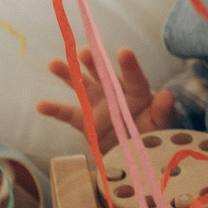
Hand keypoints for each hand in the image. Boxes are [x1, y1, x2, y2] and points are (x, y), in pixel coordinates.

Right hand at [37, 47, 174, 154]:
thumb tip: (167, 95)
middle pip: (103, 75)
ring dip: (68, 75)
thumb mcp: (162, 124)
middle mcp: (115, 94)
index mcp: (137, 93)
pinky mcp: (86, 122)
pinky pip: (68, 114)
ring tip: (54, 63)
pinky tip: (40, 105)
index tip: (124, 52)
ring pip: (81, 87)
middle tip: (84, 52)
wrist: (136, 156)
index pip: (134, 78)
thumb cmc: (153, 135)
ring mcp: (98, 106)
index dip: (129, 66)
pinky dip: (54, 110)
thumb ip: (163, 111)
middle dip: (94, 64)